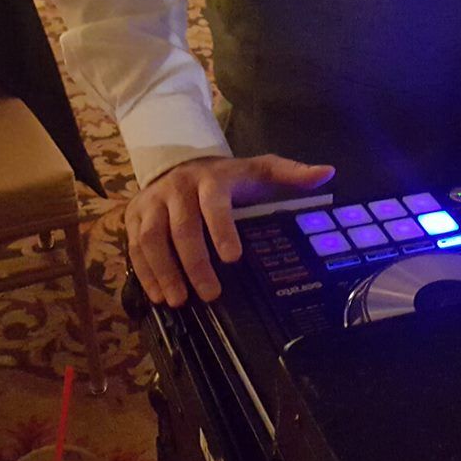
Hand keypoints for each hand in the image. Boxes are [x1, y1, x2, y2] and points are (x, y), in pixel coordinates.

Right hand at [125, 155, 334, 306]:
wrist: (178, 160)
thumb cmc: (227, 175)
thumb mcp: (260, 168)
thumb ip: (291, 173)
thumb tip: (327, 173)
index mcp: (210, 179)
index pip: (214, 206)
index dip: (222, 230)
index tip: (233, 259)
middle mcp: (177, 188)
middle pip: (181, 228)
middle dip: (194, 264)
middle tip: (210, 295)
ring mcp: (152, 202)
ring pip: (151, 238)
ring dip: (163, 271)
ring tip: (177, 300)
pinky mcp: (134, 215)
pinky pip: (134, 245)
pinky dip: (144, 272)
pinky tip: (157, 295)